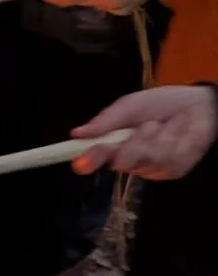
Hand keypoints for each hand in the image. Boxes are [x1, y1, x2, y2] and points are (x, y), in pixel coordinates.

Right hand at [71, 86, 217, 179]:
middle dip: (128, 144)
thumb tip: (77, 133)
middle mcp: (130, 161)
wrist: (198, 105)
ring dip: (152, 137)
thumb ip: (106, 120)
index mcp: (114, 145)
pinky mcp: (172, 171)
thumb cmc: (161, 104)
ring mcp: (151, 168)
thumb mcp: (130, 105)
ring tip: (160, 125)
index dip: (88, 160)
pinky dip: (169, 141)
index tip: (81, 161)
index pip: (94, 158)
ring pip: (144, 158)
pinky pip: (165, 158)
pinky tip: (174, 133)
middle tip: (140, 127)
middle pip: (119, 162)